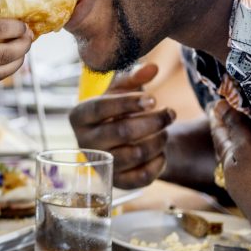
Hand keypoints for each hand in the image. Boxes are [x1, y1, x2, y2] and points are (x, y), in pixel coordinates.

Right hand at [0, 4, 31, 85]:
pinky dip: (3, 68)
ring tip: (23, 49)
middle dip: (24, 45)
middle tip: (30, 36)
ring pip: (0, 71)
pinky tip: (8, 58)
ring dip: (18, 60)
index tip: (25, 23)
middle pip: (5, 54)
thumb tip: (5, 16)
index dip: (17, 27)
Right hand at [69, 64, 176, 187]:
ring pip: (136, 153)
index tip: (153, 99)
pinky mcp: (116, 182)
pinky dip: (158, 162)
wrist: (116, 143)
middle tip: (171, 113)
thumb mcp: (120, 91)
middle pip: (122, 131)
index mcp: (79, 116)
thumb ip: (134, 77)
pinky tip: (161, 152)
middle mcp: (84, 142)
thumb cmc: (116, 111)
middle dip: (153, 121)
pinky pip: (142, 176)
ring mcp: (100, 164)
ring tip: (166, 131)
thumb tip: (152, 68)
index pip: (101, 108)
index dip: (129, 102)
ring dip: (159, 140)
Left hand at [208, 100, 250, 201]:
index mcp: (227, 161)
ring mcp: (248, 188)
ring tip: (246, 134)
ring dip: (243, 147)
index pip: (220, 135)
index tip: (216, 105)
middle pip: (228, 148)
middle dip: (228, 133)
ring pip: (241, 161)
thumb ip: (237, 128)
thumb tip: (221, 107)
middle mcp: (234, 175)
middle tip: (227, 117)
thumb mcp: (249, 148)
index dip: (219, 119)